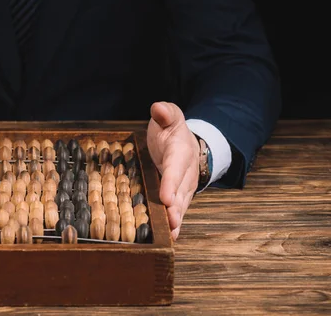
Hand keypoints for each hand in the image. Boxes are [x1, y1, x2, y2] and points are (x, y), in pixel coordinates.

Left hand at [146, 101, 199, 240]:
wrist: (184, 142)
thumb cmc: (170, 130)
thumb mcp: (168, 116)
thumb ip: (165, 113)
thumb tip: (158, 108)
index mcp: (181, 151)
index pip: (176, 167)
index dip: (171, 183)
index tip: (166, 197)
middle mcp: (186, 171)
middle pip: (181, 190)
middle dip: (176, 206)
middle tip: (170, 220)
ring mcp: (184, 185)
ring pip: (181, 203)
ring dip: (176, 218)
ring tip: (172, 232)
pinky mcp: (179, 194)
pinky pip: (178, 208)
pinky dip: (175, 221)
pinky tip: (171, 235)